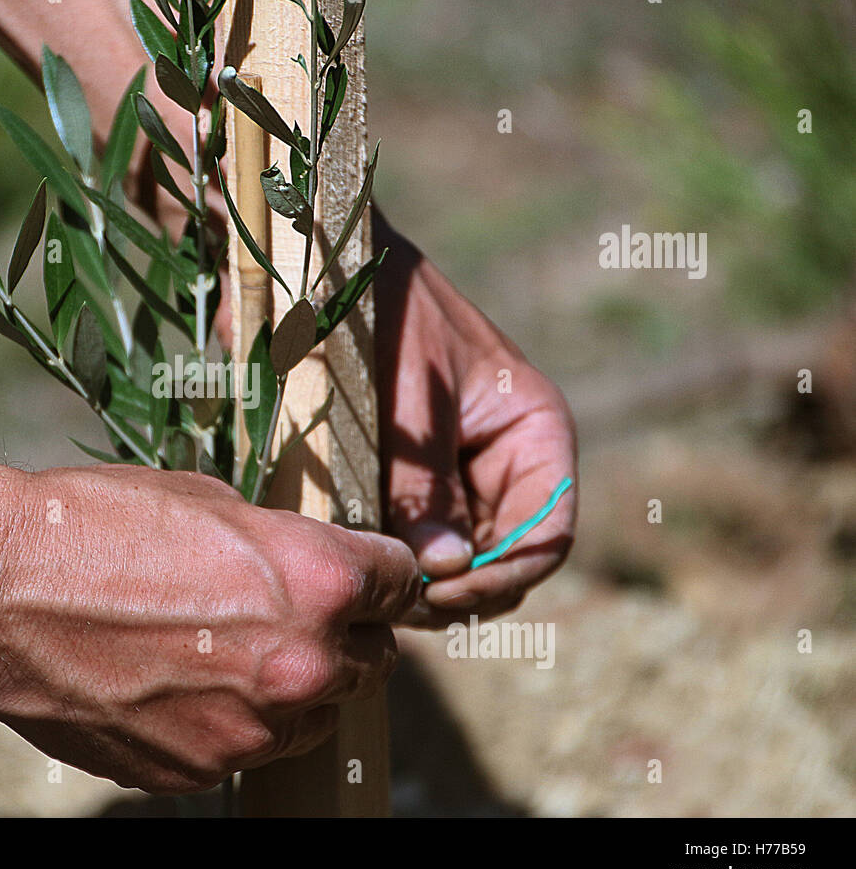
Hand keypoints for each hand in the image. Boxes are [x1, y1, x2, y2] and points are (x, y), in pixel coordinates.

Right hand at [0, 464, 420, 793]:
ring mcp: (251, 730)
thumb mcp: (210, 502)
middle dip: (344, 634)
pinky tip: (178, 681)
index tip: (368, 576)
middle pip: (374, 660)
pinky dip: (231, 720)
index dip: (383, 574)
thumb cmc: (95, 524)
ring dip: (293, 686)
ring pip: (315, 714)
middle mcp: (302, 664)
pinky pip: (248, 748)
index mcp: (318, 581)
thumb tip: (313, 570)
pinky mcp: (200, 770)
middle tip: (293, 613)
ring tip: (226, 650)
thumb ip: (285, 545)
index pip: (402, 583)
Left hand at [373, 214, 577, 627]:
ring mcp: (459, 474)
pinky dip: (397, 557)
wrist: (321, 268)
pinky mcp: (413, 481)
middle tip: (398, 601)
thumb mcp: (406, 399)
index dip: (504, 575)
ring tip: (378, 587)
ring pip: (461, 559)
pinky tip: (362, 562)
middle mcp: (505, 460)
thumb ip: (425, 485)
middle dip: (461, 589)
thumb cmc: (379, 313)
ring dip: (426, 582)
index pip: (548, 533)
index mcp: (533, 429)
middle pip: (505, 558)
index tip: (442, 592)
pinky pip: (418, 538)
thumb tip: (445, 570)